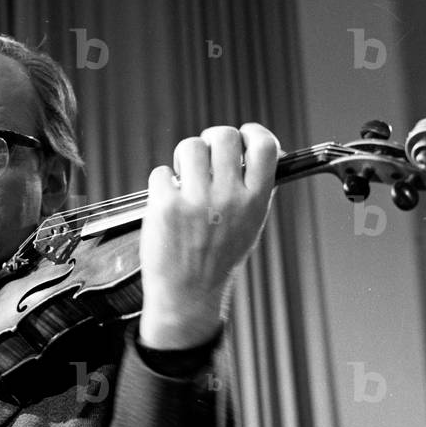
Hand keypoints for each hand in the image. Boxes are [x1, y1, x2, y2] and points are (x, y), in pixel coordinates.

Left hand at [139, 124, 278, 348]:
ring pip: (189, 147)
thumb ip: (254, 190)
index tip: (244, 135)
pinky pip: (160, 172)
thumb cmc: (217, 259)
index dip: (253, 133)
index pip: (264, 147)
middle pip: (223, 137)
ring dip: (182, 158)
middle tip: (202, 157)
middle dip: (210, 140)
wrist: (188, 294)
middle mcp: (229, 198)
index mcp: (255, 200)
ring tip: (182, 178)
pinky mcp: (166, 206)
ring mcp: (197, 201)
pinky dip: (161, 183)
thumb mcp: (250, 226)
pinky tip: (166, 200)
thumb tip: (257, 152)